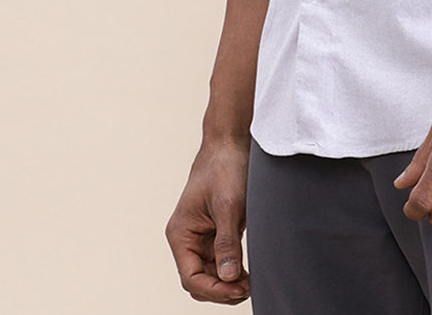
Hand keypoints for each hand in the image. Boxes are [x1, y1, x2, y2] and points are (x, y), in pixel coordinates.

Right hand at [166, 138, 251, 303]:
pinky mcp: (217, 230)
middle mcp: (187, 238)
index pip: (191, 277)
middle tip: (248, 288)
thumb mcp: (228, 206)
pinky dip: (233, 269)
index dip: (214, 289)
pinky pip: (221, 259)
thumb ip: (227, 243)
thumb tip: (229, 277)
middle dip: (222, 289)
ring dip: (228, 282)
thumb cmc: (224, 166)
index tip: (239, 290)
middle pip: (200, 280)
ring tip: (250, 283)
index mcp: (181, 233)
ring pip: (211, 273)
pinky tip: (248, 272)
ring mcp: (202, 235)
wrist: (232, 140)